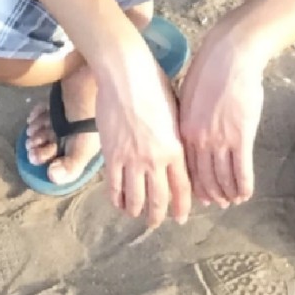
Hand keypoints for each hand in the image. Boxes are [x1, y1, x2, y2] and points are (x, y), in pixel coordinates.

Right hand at [93, 40, 192, 228]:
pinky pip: (114, 187)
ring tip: (135, 214)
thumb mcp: (174, 112)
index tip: (180, 217)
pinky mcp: (112, 155)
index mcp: (176, 148)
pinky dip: (117, 200)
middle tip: (155, 222)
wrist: (126, 72)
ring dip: (137, 211)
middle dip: (157, 216)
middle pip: (158, 200)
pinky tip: (118, 202)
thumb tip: (176, 153)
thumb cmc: (153, 83)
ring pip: (136, 198)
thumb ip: (175, 137)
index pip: (182, 188)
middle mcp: (156, 159)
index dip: (181, 207)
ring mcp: (132, 159)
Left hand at [174, 23, 267, 207]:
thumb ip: (189, 118)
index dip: (196, 185)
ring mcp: (221, 140)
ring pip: (224, 178)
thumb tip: (192, 132)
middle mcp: (199, 140)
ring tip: (234, 200)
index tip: (201, 195)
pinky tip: (246, 194)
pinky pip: (242, 170)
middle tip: (219, 203)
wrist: (229, 55)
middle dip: (212, 194)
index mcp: (184, 129)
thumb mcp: (189, 95)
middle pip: (204, 178)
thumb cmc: (209, 68)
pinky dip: (244, 186)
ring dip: (229, 193)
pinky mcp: (241, 136)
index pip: (188, 168)